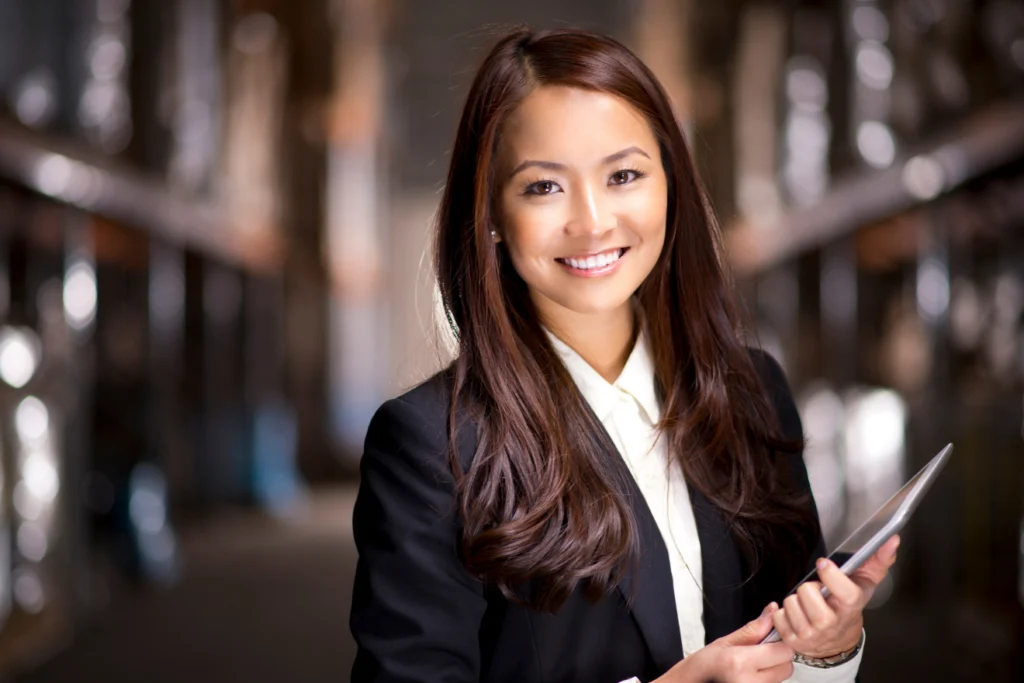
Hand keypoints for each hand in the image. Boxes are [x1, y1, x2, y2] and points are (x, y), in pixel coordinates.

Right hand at [654, 604, 793, 682]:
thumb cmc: (702, 666)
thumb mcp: (724, 642)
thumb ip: (752, 630)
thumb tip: (771, 613)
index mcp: (740, 663)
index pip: (783, 651)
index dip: (778, 642)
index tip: (770, 638)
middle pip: (787, 667)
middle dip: (777, 657)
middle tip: (758, 653)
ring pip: (781, 678)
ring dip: (772, 670)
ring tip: (751, 666)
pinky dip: (766, 680)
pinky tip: (750, 675)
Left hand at [771, 534, 899, 658]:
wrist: (838, 640)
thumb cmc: (849, 607)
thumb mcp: (866, 583)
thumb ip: (879, 560)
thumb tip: (892, 540)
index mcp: (850, 607)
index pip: (845, 592)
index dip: (831, 575)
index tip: (824, 564)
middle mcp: (831, 624)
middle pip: (808, 593)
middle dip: (808, 587)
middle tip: (817, 593)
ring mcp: (812, 634)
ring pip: (791, 603)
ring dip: (795, 600)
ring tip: (807, 604)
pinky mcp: (794, 640)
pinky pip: (778, 616)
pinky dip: (782, 612)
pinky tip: (796, 614)